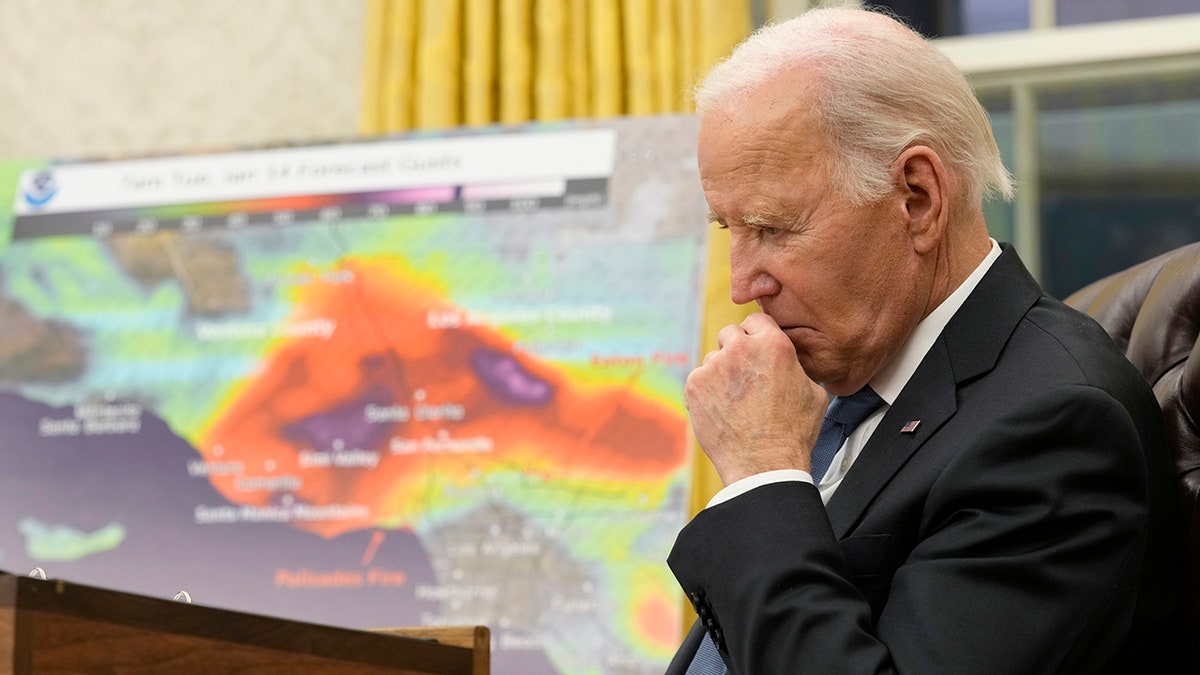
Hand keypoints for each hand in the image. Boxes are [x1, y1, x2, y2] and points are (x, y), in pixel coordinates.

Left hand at [685, 312, 828, 484]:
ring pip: (713, 359)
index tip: (756, 348)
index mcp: (772, 345)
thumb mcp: (814, 392)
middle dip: (736, 350)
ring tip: (735, 401)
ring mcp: (713, 366)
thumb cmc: (793, 432)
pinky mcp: (694, 385)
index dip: (757, 335)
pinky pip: (698, 379)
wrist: (764, 464)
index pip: (756, 319)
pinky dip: (706, 392)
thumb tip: (791, 363)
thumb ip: (796, 367)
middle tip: (744, 376)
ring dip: (721, 373)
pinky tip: (721, 410)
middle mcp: (740, 349)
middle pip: (730, 334)